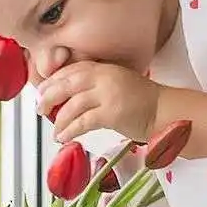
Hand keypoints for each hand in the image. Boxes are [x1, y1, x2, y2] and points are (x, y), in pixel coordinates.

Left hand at [37, 61, 159, 143]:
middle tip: (40, 109)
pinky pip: (83, 122)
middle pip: (66, 84)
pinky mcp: (112, 113)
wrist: (166, 112)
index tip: (42, 91)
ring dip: (59, 120)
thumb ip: (95, 86)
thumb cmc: (143, 102)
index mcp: (104, 68)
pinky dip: (70, 131)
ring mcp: (109, 94)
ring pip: (72, 105)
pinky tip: (64, 138)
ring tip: (55, 131)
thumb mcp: (117, 84)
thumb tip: (68, 98)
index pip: (71, 70)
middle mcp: (105, 77)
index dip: (53, 81)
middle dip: (48, 97)